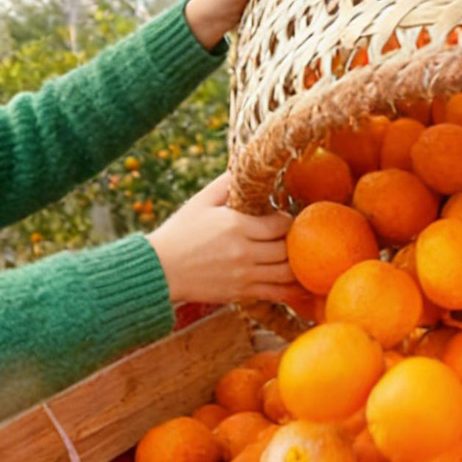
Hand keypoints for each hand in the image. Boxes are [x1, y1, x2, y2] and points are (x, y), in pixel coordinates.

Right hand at [146, 173, 297, 304]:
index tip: (283, 220)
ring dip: (299, 266)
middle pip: (288, 247)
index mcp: (236, 225)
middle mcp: (244, 251)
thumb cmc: (180, 233)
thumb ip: (225, 184)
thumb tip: (243, 167)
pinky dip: (293, 290)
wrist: (160, 270)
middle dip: (296, 242)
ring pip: (288, 272)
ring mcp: (244, 275)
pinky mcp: (242, 294)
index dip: (288, 220)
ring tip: (301, 260)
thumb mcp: (200, 202)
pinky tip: (301, 285)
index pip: (281, 223)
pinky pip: (277, 293)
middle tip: (295, 239)